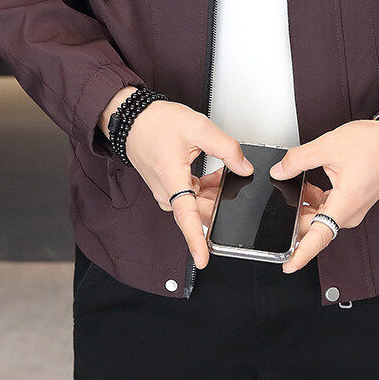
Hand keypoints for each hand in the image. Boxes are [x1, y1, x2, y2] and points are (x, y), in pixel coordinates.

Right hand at [100, 90, 252, 268]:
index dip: (196, 240)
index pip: (187, 217)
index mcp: (172, 179)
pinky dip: (206, 189)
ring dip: (214, 193)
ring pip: (198, 205)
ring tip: (223, 170)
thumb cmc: (156, 123)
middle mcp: (166, 192)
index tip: (203, 259)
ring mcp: (166, 193)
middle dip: (221, 202)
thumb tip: (244, 169)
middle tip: (233, 179)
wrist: (134, 119)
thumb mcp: (199, 128)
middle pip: (200, 211)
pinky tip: (216, 175)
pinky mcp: (168, 189)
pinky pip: (192, 198)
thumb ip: (227, 149)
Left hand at [269, 120, 378, 273]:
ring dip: (307, 206)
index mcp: (346, 204)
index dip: (301, 255)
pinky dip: (317, 201)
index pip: (319, 238)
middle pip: (316, 226)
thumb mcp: (328, 146)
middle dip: (296, 217)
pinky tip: (309, 186)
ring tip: (296, 187)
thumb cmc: (374, 144)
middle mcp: (351, 212)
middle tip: (282, 200)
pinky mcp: (355, 201)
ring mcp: (354, 207)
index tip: (287, 265)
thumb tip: (279, 171)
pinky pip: (331, 208)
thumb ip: (298, 160)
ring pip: (322, 216)